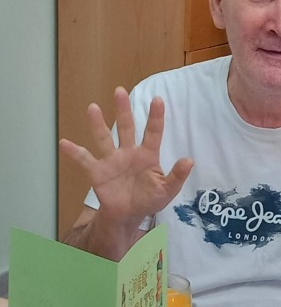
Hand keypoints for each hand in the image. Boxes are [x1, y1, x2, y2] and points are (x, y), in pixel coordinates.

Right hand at [59, 86, 192, 227]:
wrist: (128, 216)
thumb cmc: (149, 199)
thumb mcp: (167, 190)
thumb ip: (177, 176)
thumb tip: (189, 160)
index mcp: (147, 155)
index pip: (153, 132)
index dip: (156, 117)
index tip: (158, 99)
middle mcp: (128, 152)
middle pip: (126, 127)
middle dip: (123, 110)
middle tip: (120, 91)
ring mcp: (112, 160)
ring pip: (104, 138)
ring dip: (98, 123)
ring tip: (93, 107)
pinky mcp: (98, 171)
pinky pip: (85, 160)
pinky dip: (74, 152)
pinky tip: (64, 143)